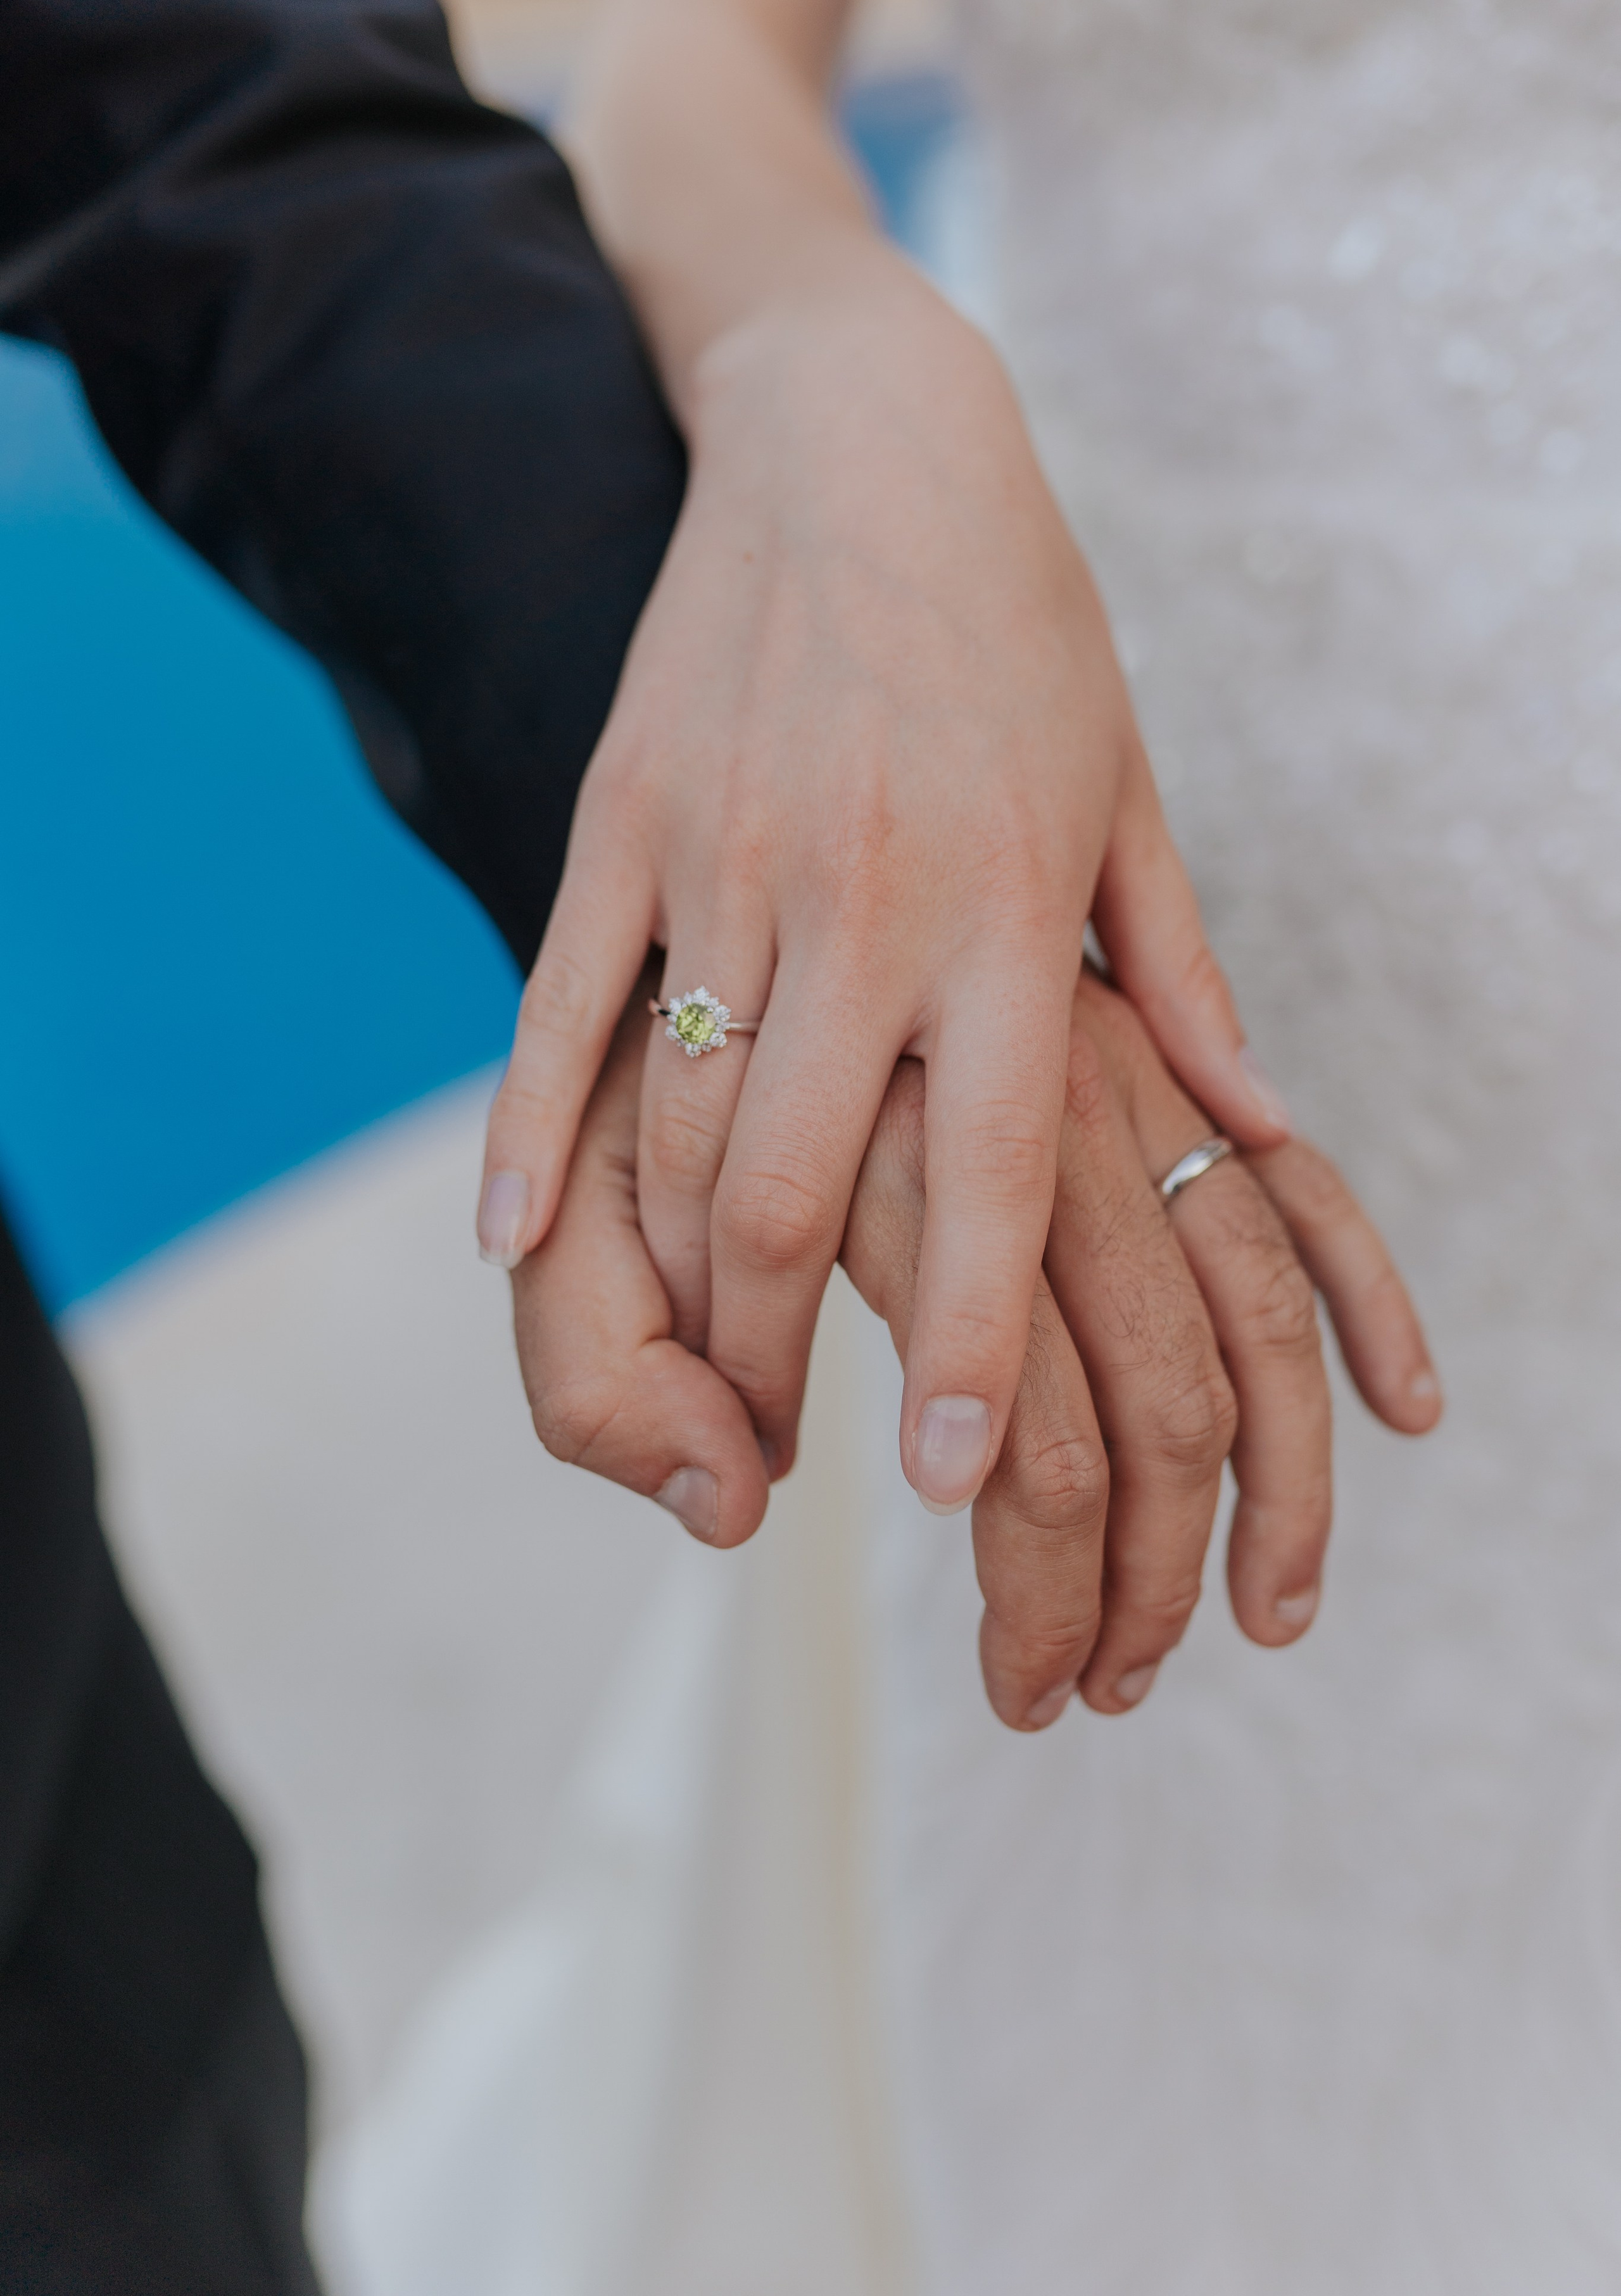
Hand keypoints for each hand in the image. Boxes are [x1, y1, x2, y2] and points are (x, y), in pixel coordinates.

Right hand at [482, 280, 1288, 1514]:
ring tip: (687, 1374)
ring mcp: (728, 857)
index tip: (941, 1474)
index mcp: (1013, 908)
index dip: (960, 1333)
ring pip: (672, 1118)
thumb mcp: (1127, 788)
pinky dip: (532, 1138)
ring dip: (667, 1278)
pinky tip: (515, 1248)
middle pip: (794, 1182)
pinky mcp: (626, 818)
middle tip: (776, 1450)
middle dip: (772, 1346)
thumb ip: (1181, 976)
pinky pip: (562, 1005)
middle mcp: (868, 897)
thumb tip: (1259, 1128)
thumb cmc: (1019, 625)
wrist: (863, 437)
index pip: (995, 1167)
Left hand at [510, 972, 1437, 1727]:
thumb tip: (738, 1514)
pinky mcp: (1160, 1068)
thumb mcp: (557, 1227)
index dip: (1031, 1586)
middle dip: (1141, 1579)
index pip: (1016, 1433)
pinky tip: (1405, 1409)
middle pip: (1151, 1399)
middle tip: (1091, 1692)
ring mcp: (1116, 1087)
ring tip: (1266, 1625)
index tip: (1019, 1686)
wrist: (707, 890)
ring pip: (1247, 1308)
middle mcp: (1026, 1126)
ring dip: (1278, 1490)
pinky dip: (1367, 1299)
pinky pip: (1297, 1190)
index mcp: (887, 1174)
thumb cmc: (629, 1091)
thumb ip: (601, 1376)